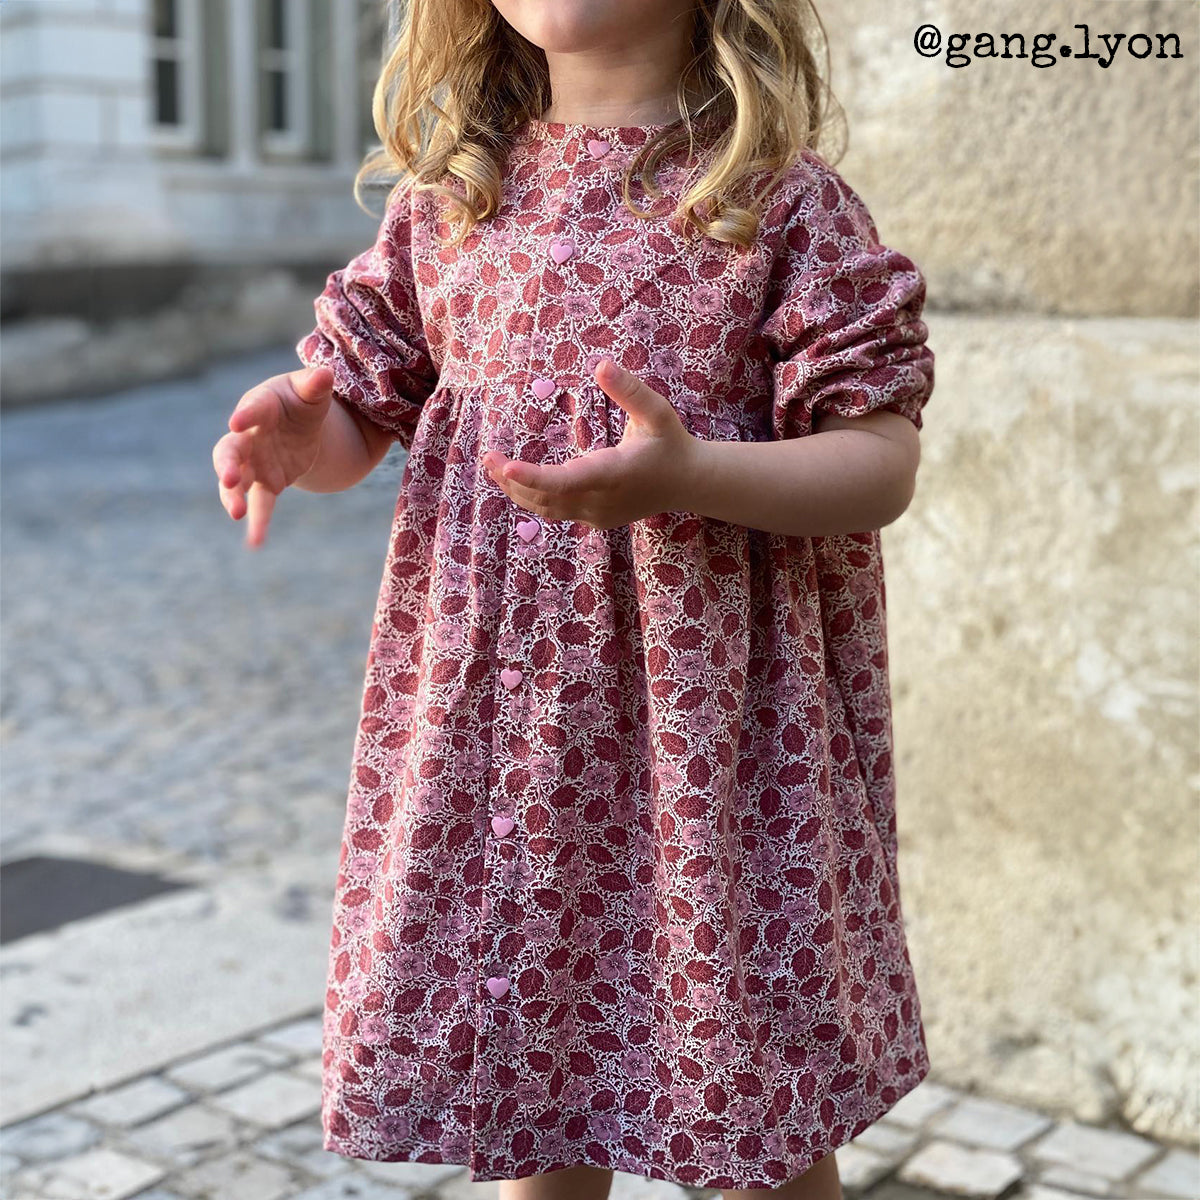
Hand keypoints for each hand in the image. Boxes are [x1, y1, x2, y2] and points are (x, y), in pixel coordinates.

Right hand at [213, 365, 333, 547]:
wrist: (298, 424)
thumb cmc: (301, 401)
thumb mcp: (312, 391)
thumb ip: (316, 384)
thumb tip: (325, 373)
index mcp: (261, 406)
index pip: (251, 409)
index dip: (245, 415)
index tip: (237, 423)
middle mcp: (249, 436)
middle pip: (230, 450)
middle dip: (227, 464)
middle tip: (228, 478)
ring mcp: (254, 462)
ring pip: (236, 480)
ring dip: (232, 495)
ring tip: (235, 512)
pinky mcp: (266, 483)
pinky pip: (260, 504)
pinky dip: (258, 523)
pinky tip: (256, 542)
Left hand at [482, 358, 699, 529]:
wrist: (689, 483)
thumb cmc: (671, 443)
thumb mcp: (657, 412)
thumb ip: (629, 390)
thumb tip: (600, 364)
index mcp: (614, 474)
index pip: (566, 481)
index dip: (534, 476)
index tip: (506, 466)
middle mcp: (602, 501)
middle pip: (546, 498)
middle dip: (512, 480)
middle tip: (487, 455)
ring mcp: (597, 515)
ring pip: (547, 509)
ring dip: (517, 491)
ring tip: (492, 467)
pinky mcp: (595, 519)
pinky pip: (557, 512)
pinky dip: (533, 497)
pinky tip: (516, 480)